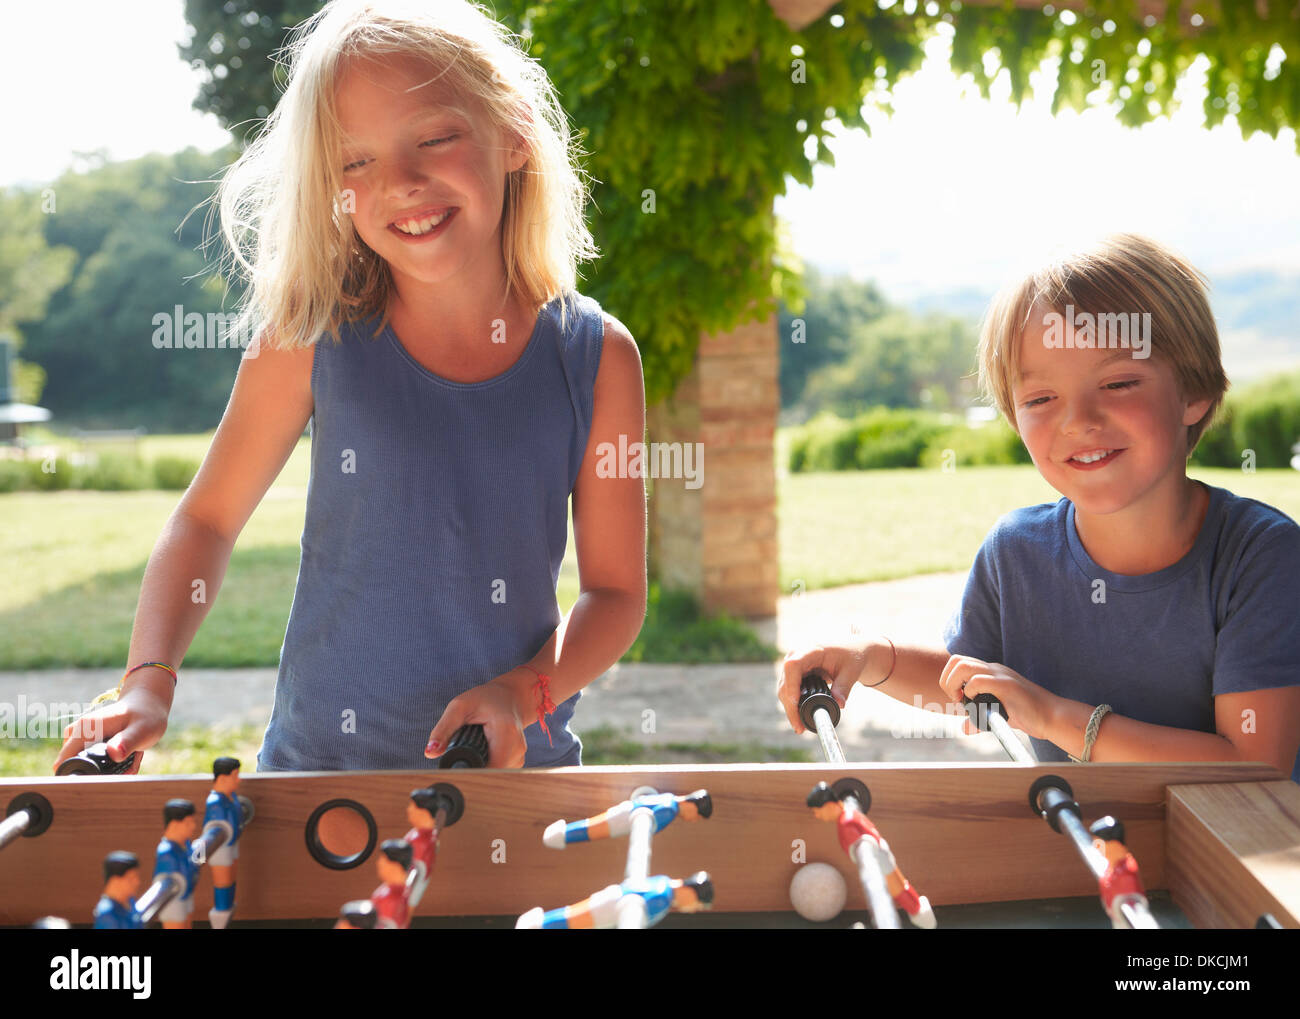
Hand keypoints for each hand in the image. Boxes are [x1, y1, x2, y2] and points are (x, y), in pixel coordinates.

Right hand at [53, 668, 173, 774]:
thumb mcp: (141, 730)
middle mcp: (78, 731)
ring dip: (111, 769)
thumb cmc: (146, 715)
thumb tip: (114, 754)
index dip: (79, 774)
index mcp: (86, 728)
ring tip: (131, 759)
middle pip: (77, 765)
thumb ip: (127, 742)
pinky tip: (130, 757)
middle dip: (102, 772)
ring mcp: (81, 736)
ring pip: (89, 765)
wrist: (148, 703)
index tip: (104, 778)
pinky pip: (96, 760)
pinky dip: (114, 764)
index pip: (66, 759)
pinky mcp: (87, 741)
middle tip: (127, 765)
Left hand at [425, 673, 528, 768]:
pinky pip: (498, 771)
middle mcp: (517, 747)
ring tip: (473, 747)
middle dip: (471, 768)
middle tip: (459, 752)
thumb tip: (430, 752)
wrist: (510, 697)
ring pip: (494, 774)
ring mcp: (519, 755)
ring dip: (479, 766)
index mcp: (506, 733)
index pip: (489, 768)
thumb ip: (444, 729)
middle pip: (490, 774)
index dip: (470, 772)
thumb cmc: (485, 699)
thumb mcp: (460, 707)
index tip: (455, 769)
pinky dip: (486, 764)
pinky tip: (482, 750)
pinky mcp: (517, 760)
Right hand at [777, 640, 874, 733]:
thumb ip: (844, 687)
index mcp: (810, 649)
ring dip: (789, 708)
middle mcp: (796, 655)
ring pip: (784, 688)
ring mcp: (793, 664)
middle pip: (785, 681)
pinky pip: (788, 690)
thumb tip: (839, 705)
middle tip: (799, 727)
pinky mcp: (793, 673)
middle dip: (790, 705)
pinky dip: (791, 704)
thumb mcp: (851, 671)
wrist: (850, 650)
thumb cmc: (851, 657)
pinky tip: (797, 718)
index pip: (793, 665)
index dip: (791, 683)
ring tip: (799, 727)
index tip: (794, 702)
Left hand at [938, 655, 1056, 738]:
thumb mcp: (997, 715)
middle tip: (955, 699)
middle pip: (957, 660)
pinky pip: (978, 680)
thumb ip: (979, 719)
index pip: (959, 662)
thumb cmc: (1026, 716)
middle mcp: (993, 669)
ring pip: (963, 666)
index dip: (949, 678)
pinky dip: (970, 691)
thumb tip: (963, 728)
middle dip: (947, 679)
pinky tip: (977, 702)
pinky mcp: (1007, 685)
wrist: (1052, 717)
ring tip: (960, 700)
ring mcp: (1000, 675)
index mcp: (990, 672)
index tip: (955, 698)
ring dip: (954, 683)